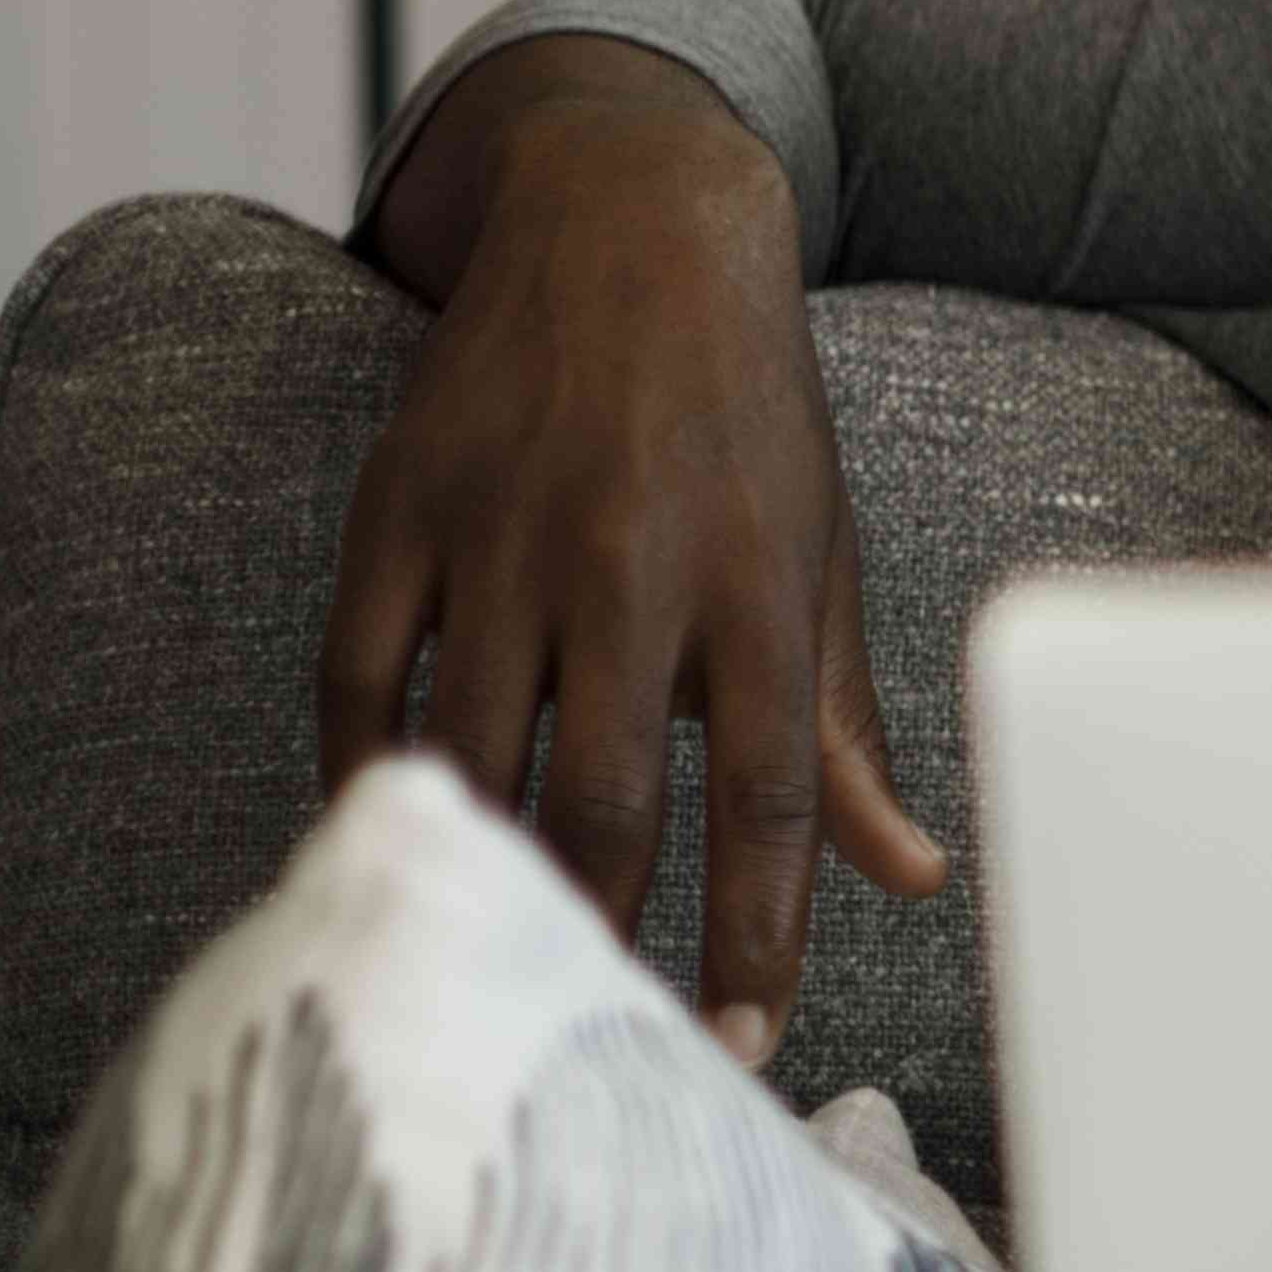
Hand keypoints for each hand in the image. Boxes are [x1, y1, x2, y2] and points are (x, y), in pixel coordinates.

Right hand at [320, 54, 947, 1057]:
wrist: (635, 227)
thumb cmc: (749, 422)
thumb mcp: (823, 560)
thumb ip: (846, 733)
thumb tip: (911, 877)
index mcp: (758, 587)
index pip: (763, 804)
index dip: (755, 938)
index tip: (741, 1043)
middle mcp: (630, 567)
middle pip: (604, 800)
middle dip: (605, 933)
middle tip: (601, 1028)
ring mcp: (502, 535)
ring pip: (478, 752)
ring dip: (486, 873)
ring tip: (500, 963)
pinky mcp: (399, 508)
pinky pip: (360, 678)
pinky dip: (371, 775)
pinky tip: (400, 843)